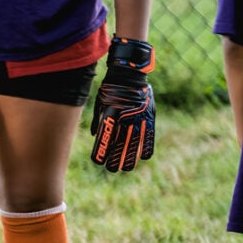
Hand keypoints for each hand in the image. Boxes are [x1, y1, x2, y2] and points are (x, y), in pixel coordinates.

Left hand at [90, 37, 156, 171]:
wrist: (130, 73)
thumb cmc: (111, 86)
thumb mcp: (100, 102)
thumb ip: (98, 120)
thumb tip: (93, 135)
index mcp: (110, 114)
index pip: (105, 138)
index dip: (101, 151)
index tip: (98, 161)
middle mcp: (124, 118)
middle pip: (119, 145)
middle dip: (115, 159)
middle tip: (111, 169)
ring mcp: (138, 117)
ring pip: (134, 143)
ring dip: (130, 158)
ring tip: (126, 168)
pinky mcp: (148, 116)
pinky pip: (149, 135)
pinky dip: (146, 147)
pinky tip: (144, 157)